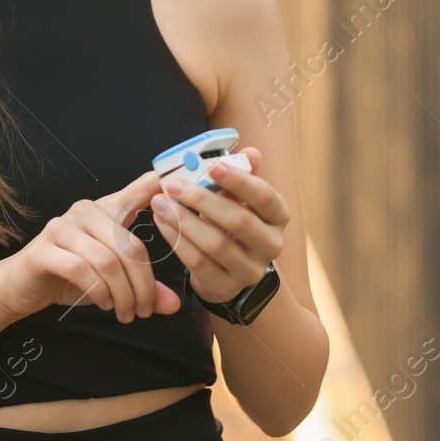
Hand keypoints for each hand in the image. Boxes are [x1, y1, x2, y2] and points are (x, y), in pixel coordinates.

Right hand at [0, 169, 184, 322]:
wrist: (21, 286)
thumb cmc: (71, 276)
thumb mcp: (113, 282)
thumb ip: (143, 289)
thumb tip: (173, 304)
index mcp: (106, 210)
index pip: (139, 190)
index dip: (162, 185)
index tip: (183, 185)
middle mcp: (85, 211)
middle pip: (130, 246)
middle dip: (143, 285)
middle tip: (144, 311)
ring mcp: (63, 227)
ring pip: (108, 261)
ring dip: (122, 294)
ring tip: (125, 313)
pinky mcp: (44, 248)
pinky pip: (81, 270)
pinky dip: (98, 292)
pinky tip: (103, 304)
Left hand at [150, 147, 288, 306]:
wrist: (230, 270)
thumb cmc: (232, 225)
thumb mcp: (239, 199)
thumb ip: (242, 175)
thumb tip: (251, 153)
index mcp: (278, 217)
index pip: (265, 197)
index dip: (240, 180)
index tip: (212, 166)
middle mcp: (271, 245)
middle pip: (239, 221)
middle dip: (203, 200)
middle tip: (174, 185)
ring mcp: (250, 270)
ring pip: (215, 244)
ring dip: (183, 221)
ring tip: (161, 203)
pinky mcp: (226, 287)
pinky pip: (198, 263)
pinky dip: (176, 240)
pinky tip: (162, 223)